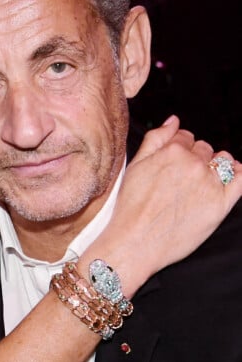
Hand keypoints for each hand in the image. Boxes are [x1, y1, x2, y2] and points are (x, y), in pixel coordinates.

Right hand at [85, 115, 241, 295]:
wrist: (136, 240)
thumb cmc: (132, 206)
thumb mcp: (136, 165)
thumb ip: (156, 138)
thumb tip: (173, 121)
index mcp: (171, 152)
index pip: (185, 137)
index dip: (179, 148)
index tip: (173, 161)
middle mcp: (193, 164)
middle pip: (204, 149)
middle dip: (195, 157)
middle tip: (181, 177)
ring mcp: (210, 183)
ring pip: (223, 161)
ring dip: (216, 165)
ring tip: (200, 182)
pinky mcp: (222, 203)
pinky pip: (241, 179)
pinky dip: (239, 173)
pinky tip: (232, 176)